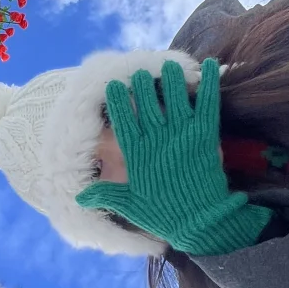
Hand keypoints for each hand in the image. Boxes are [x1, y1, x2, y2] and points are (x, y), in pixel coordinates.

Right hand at [76, 59, 270, 255]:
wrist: (199, 222)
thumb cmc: (162, 214)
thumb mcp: (130, 204)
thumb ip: (106, 194)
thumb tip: (79, 196)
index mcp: (138, 152)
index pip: (124, 120)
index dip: (118, 102)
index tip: (112, 86)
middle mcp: (158, 137)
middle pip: (148, 103)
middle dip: (143, 86)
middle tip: (140, 73)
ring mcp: (182, 133)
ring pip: (175, 97)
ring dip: (172, 80)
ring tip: (170, 65)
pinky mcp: (205, 135)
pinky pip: (207, 103)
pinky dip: (208, 84)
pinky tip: (209, 66)